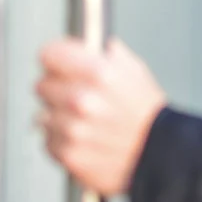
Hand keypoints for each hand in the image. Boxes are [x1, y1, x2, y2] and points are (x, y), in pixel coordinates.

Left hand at [35, 38, 166, 195]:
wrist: (160, 156)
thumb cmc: (149, 116)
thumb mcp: (137, 73)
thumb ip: (112, 55)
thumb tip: (98, 45)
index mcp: (99, 73)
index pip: (50, 54)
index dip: (56, 58)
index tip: (59, 64)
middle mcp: (81, 99)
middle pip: (42, 85)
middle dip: (58, 89)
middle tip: (79, 98)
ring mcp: (72, 129)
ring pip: (43, 115)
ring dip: (59, 117)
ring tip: (86, 123)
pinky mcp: (67, 153)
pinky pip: (48, 140)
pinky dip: (62, 141)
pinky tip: (85, 139)